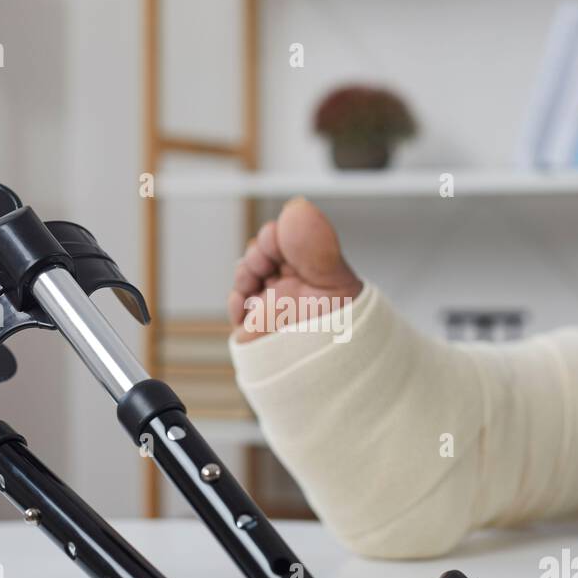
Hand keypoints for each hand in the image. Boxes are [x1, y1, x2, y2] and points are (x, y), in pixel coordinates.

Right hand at [228, 197, 363, 342]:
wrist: (325, 369)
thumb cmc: (340, 329)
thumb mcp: (333, 279)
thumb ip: (315, 243)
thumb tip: (296, 208)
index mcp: (314, 263)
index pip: (287, 233)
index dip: (278, 235)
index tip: (279, 247)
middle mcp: (293, 278)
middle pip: (262, 249)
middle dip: (258, 253)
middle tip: (266, 267)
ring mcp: (273, 299)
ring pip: (246, 273)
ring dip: (245, 275)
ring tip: (256, 287)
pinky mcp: (257, 321)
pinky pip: (237, 303)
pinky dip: (236, 302)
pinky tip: (247, 308)